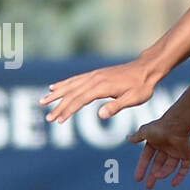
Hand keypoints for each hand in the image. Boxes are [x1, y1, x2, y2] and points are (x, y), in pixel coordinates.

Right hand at [40, 59, 158, 123]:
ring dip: (56, 94)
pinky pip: (75, 79)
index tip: (58, 120)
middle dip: (58, 106)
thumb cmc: (142, 86)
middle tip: (46, 117)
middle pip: (71, 93)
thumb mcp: (133, 99)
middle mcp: (94, 79)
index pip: (80, 100)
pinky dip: (64, 84)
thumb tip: (100, 115)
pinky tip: (55, 87)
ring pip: (70, 85)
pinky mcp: (95, 74)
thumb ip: (116, 106)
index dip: (68, 111)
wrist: (146, 69)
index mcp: (101, 87)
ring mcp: (94, 75)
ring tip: (42, 101)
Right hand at [129, 118, 189, 188]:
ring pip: (170, 167)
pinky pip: (184, 168)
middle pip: (158, 164)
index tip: (138, 179)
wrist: (176, 125)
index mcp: (155, 142)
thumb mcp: (144, 132)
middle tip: (148, 186)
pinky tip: (174, 184)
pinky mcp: (187, 155)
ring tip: (157, 177)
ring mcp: (177, 152)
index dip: (142, 168)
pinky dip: (180, 177)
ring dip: (163, 173)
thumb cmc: (159, 128)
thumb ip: (136, 137)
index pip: (147, 158)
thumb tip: (127, 138)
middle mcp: (166, 147)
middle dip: (153, 176)